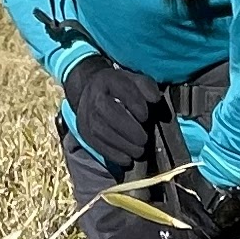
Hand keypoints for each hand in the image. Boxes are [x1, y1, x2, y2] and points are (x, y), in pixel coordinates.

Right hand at [63, 51, 163, 165]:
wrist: (91, 91)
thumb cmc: (119, 88)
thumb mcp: (135, 80)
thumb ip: (147, 87)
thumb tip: (155, 99)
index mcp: (108, 79)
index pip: (122, 89)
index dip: (135, 103)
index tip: (146, 116)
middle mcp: (94, 96)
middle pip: (107, 112)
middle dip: (128, 129)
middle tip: (144, 139)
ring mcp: (86, 115)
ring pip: (100, 131)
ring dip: (122, 145)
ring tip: (139, 151)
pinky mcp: (84, 132)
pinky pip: (96, 145)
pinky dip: (113, 154)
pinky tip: (127, 159)